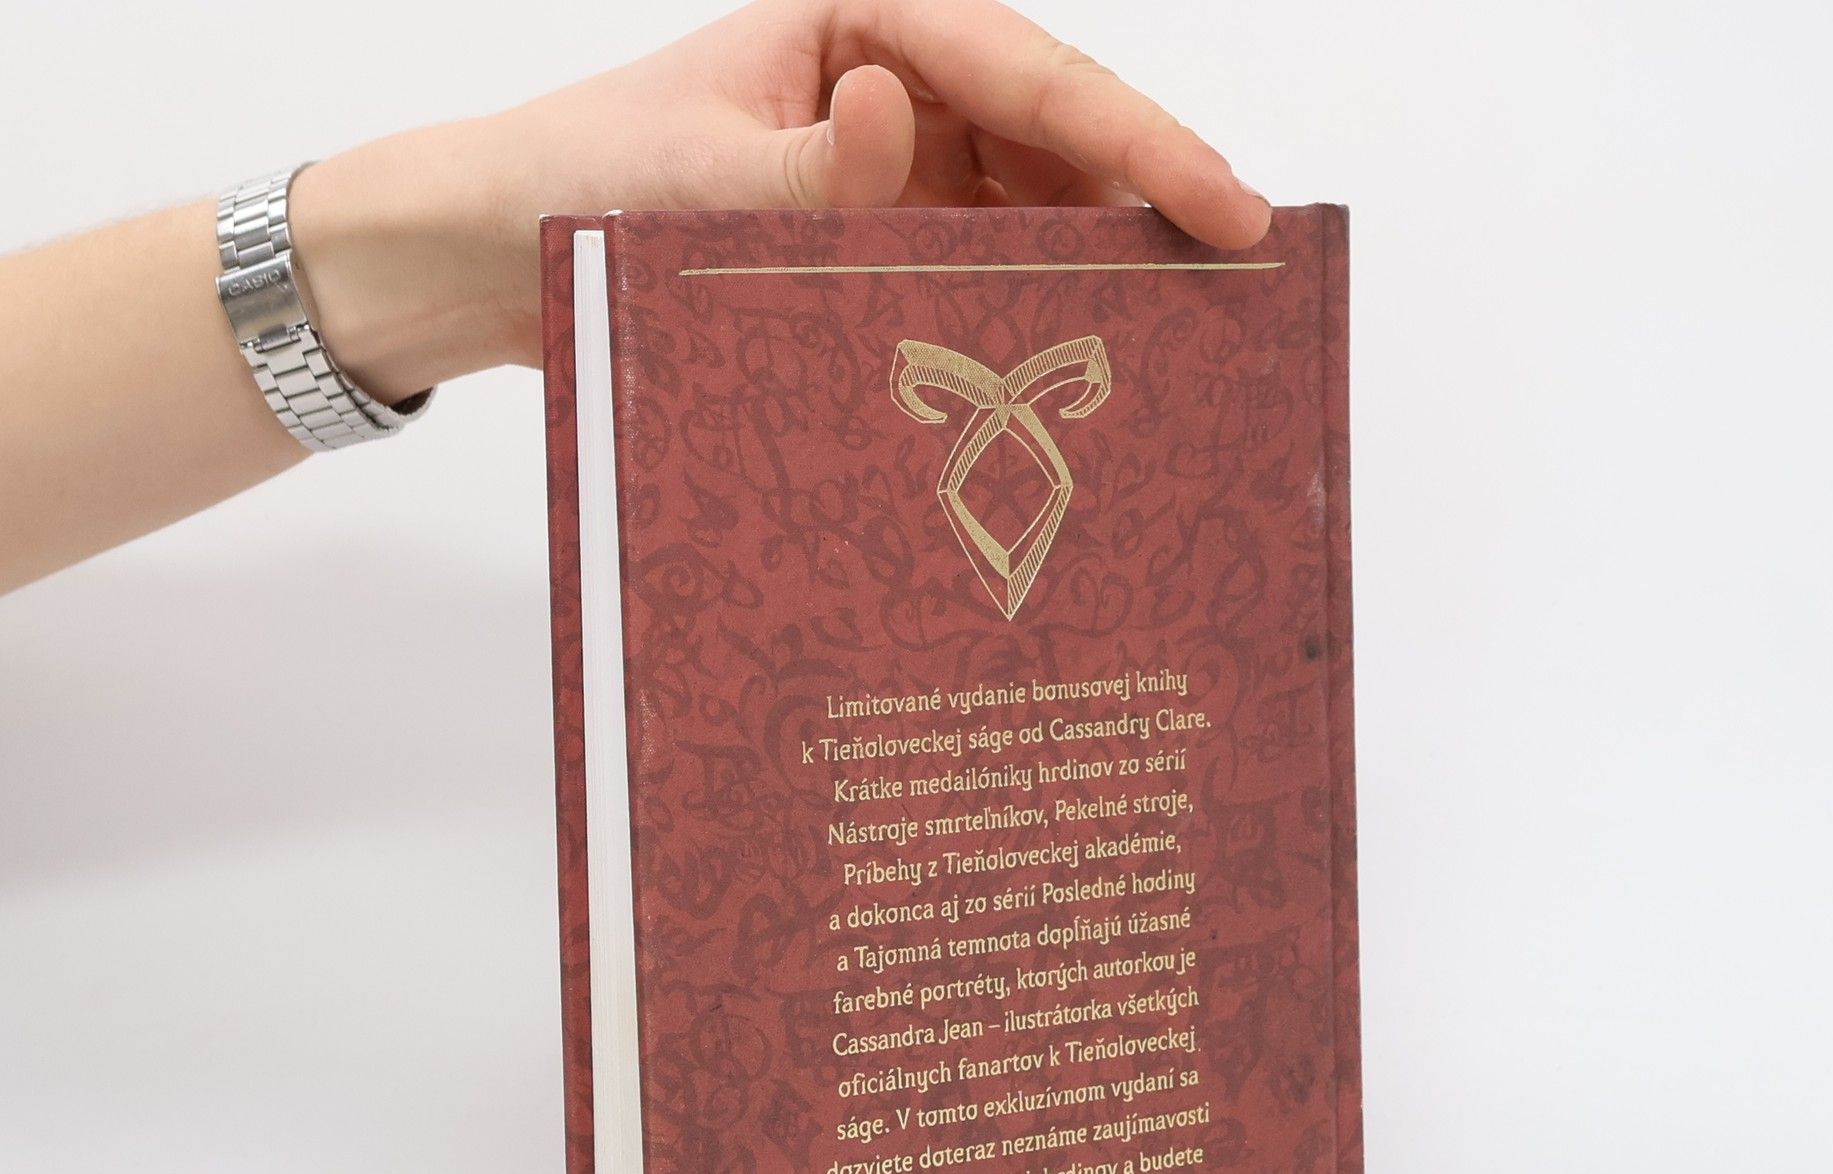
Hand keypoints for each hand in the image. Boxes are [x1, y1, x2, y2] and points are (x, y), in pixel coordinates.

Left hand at [294, 0, 1271, 398]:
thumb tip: (902, 112)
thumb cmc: (583, 181)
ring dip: (1084, 274)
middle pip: (1055, 141)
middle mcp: (893, 85)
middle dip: (1138, 210)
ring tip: (1159, 347)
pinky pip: (968, 274)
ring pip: (1026, 213)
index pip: (1034, 76)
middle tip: (1227, 293)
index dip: (1143, 143)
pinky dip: (1012, 317)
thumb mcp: (698, 177)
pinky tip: (1059, 368)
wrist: (491, 257)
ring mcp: (891, 167)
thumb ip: (813, 163)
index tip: (1230, 211)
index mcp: (862, 21)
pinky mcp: (873, 241)